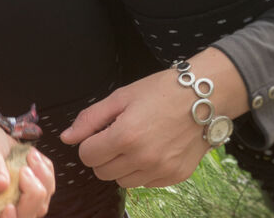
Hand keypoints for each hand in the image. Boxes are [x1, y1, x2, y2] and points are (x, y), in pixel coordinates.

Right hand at [0, 116, 54, 217]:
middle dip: (31, 196)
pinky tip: (33, 156)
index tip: (9, 207)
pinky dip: (45, 172)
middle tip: (24, 169)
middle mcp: (0, 208)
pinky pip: (48, 189)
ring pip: (40, 206)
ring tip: (30, 156)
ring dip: (41, 181)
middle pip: (24, 217)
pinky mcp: (31, 191)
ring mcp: (18, 202)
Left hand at [59, 48, 247, 187]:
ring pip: (122, 181)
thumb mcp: (122, 96)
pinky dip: (143, 170)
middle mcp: (143, 158)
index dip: (90, 142)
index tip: (102, 131)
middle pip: (102, 172)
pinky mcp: (175, 177)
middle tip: (119, 134)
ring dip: (122, 165)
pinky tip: (154, 148)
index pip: (87, 156)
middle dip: (104, 154)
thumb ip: (91, 118)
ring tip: (138, 141)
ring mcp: (160, 170)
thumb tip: (67, 137)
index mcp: (126, 136)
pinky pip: (145, 183)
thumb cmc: (162, 90)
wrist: (206, 96)